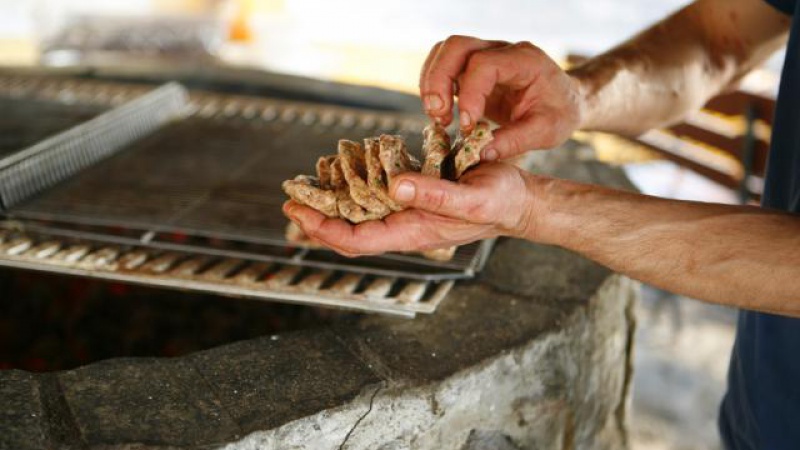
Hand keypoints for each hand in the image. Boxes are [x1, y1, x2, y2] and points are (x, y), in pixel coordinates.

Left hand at [282, 163, 537, 256]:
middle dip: (318, 218)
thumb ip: (435, 194)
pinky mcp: (412, 194)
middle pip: (349, 231)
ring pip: (359, 214)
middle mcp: (403, 225)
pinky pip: (376, 195)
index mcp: (412, 233)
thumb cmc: (500, 201)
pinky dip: (356, 184)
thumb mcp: (472, 198)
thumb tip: (395, 186)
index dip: (323, 229)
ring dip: (333, 202)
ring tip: (309, 183)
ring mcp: (407, 211)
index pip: (356, 241)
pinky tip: (344, 169)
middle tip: (291, 196)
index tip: (296, 211)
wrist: (518, 199)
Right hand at [420, 35, 582, 159]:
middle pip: (456, 47)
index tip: (467, 125)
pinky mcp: (473, 69)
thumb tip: (480, 153)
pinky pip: (444, 66)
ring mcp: (485, 56)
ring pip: (445, 52)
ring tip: (438, 116)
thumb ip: (515, 141)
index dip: (469, 94)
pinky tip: (441, 113)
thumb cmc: (560, 112)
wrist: (565, 101)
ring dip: (432, 82)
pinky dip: (433, 86)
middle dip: (439, 80)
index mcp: (525, 60)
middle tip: (439, 115)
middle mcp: (501, 51)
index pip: (484, 64)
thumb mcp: (547, 131)